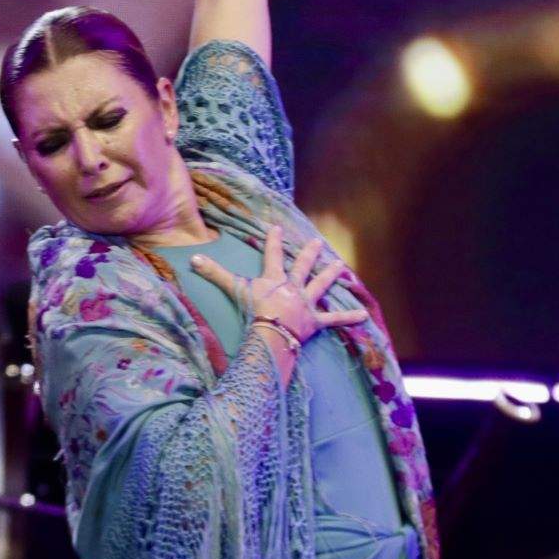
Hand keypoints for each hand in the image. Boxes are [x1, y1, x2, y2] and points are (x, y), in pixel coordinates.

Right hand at [189, 225, 367, 347]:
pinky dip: (349, 318)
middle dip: (310, 254)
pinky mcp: (316, 322)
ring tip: (341, 266)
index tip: (277, 227)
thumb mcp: (233, 288)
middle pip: (303, 267)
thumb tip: (193, 258)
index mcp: (274, 278)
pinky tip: (364, 315)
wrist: (271, 331)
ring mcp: (306, 304)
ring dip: (331, 276)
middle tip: (318, 243)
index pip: (272, 255)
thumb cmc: (253, 310)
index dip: (274, 241)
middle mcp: (293, 287)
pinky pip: (334, 320)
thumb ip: (214, 273)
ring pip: (321, 287)